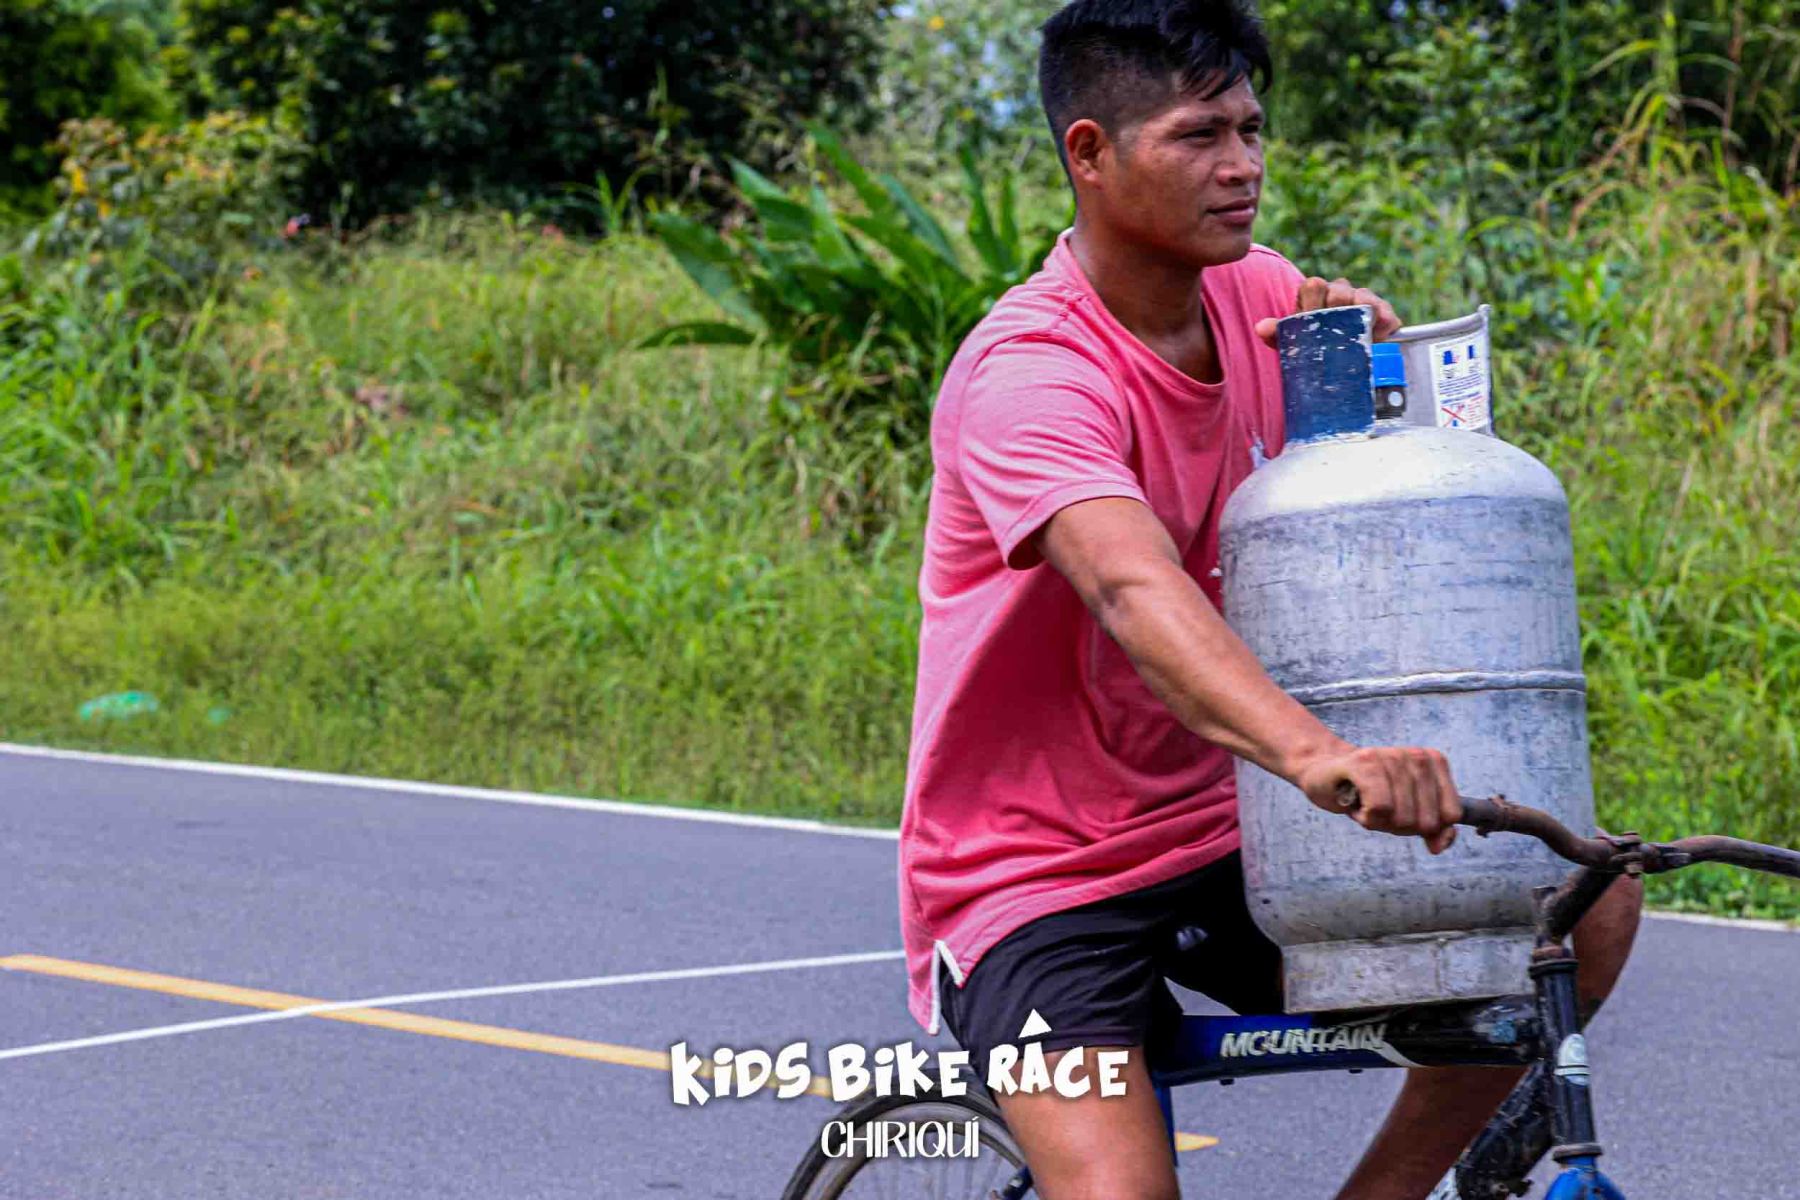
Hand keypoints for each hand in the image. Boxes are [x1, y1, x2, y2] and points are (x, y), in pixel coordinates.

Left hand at [1254, 276, 1402, 347]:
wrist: (1338, 360)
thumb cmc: (1312, 345)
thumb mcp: (1292, 342)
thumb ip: (1277, 333)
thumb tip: (1261, 327)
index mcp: (1316, 293)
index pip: (1314, 285)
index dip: (1312, 302)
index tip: (1312, 319)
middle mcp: (1340, 292)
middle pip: (1340, 290)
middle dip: (1337, 309)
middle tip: (1334, 330)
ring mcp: (1363, 300)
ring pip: (1365, 297)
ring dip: (1362, 314)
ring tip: (1359, 333)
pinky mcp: (1384, 313)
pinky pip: (1386, 313)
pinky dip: (1383, 325)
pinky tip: (1378, 337)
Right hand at [1290, 745, 1460, 854]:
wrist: (1324, 773)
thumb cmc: (1368, 793)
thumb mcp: (1407, 812)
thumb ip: (1433, 828)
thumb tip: (1440, 845)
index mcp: (1434, 761)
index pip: (1450, 815)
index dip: (1425, 826)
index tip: (1403, 810)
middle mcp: (1416, 756)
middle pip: (1425, 822)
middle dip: (1399, 825)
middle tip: (1380, 806)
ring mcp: (1391, 756)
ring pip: (1402, 818)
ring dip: (1378, 821)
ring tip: (1365, 801)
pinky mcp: (1365, 763)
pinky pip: (1380, 808)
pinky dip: (1366, 817)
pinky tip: (1355, 801)